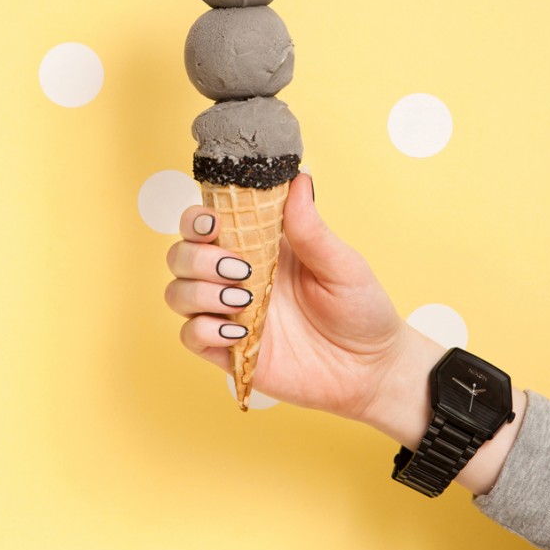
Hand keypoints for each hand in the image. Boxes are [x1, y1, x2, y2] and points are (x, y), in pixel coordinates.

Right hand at [166, 172, 412, 423]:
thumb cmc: (361, 311)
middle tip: (239, 268)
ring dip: (199, 292)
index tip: (214, 223)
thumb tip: (299, 179)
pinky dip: (205, 330)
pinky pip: (191, 336)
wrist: (372, 370)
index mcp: (260, 247)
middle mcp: (237, 277)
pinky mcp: (230, 351)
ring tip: (244, 299)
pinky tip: (241, 330)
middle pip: (181, 255)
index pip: (209, 222)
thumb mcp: (343, 266)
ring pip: (177, 294)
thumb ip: (312, 229)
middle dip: (196, 257)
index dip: (198, 219)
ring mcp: (230, 315)